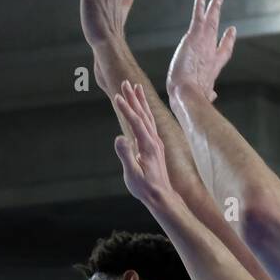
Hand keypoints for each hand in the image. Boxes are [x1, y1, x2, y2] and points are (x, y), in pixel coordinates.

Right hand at [112, 80, 173, 207]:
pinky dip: (144, 112)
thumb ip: (126, 156)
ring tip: (135, 87)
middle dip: (134, 98)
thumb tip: (120, 138)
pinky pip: (149, 123)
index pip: (136, 122)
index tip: (117, 96)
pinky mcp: (155, 146)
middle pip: (143, 114)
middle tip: (126, 82)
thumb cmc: (146, 188)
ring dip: (140, 101)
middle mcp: (154, 141)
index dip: (126, 109)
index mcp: (148, 145)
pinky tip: (141, 108)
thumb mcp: (133, 174)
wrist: (162, 197)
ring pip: (148, 116)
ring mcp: (156, 142)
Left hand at [166, 0, 235, 103]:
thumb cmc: (192, 98)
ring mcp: (204, 43)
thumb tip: (212, 96)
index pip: (223, 50)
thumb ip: (208, 93)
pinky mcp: (194, 38)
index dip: (227, 40)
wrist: (187, 94)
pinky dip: (201, 7)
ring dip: (213, 7)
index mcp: (213, 67)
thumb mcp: (203, 95)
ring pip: (210, 21)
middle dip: (218, 16)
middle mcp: (211, 52)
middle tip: (220, 4)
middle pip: (216, 30)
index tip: (231, 30)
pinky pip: (198, 18)